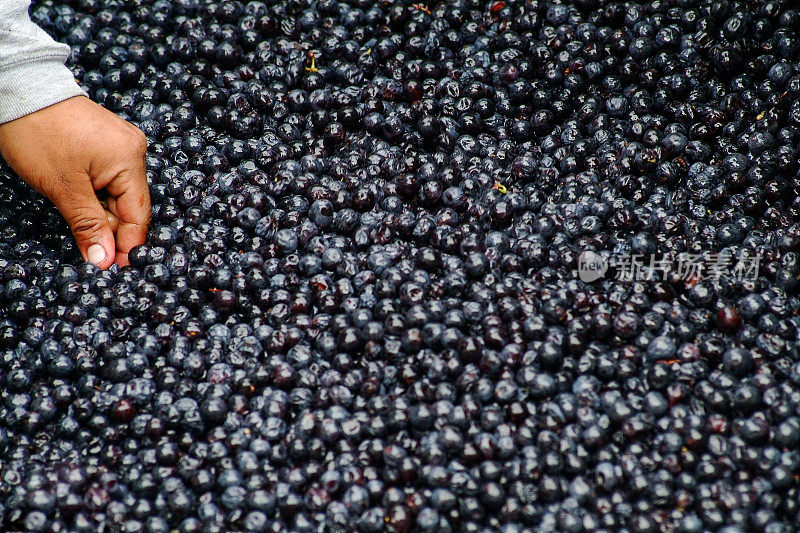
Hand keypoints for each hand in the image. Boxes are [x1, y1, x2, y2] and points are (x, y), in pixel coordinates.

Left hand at [0, 95, 150, 267]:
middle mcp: (134, 151)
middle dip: (111, 231)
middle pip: (130, 206)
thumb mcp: (63, 188)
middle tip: (94, 256)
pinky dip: (96, 196)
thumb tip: (103, 261)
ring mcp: (122, 145)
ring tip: (81, 226)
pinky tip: (80, 203)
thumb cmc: (38, 132)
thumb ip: (89, 226)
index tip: (114, 270)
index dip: (127, 246)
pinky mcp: (107, 142)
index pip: (138, 216)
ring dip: (101, 214)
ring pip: (117, 194)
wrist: (18, 89)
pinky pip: (109, 179)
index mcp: (131, 160)